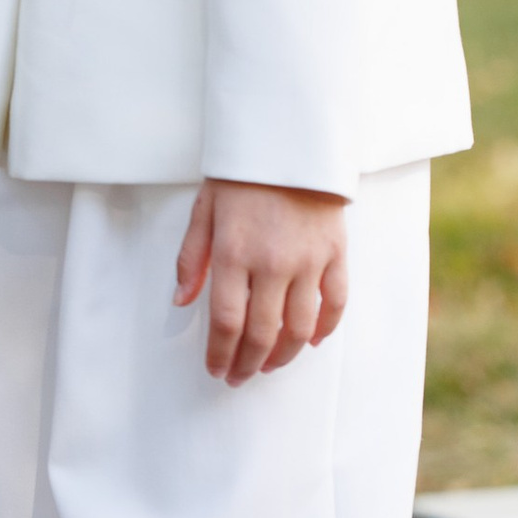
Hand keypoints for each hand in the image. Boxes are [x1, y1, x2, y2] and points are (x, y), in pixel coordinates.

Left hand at [174, 179, 349, 385]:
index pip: (226, 321)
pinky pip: (335, 303)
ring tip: (270, 365)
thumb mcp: (204, 210)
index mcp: (233, 253)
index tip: (216, 369)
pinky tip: (309, 341)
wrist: (290, 141)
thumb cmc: (242, 175)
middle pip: (262, 333)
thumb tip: (181, 301)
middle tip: (240, 376)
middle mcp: (272, 263)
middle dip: (248, 363)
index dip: (220, 353)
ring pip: (299, 327)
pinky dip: (324, 329)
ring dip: (284, 355)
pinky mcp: (336, 254)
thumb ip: (191, 258)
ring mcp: (309, 261)